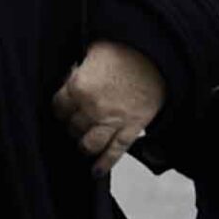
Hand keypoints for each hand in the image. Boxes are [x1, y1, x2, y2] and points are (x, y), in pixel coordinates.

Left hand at [53, 40, 166, 177]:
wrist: (160, 55)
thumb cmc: (127, 48)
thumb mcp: (94, 49)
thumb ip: (79, 68)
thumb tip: (70, 76)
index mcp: (79, 87)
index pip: (58, 107)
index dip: (61, 107)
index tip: (65, 107)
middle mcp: (92, 108)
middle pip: (72, 127)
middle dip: (73, 125)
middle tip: (78, 121)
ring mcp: (112, 121)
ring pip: (89, 145)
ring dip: (84, 145)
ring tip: (85, 143)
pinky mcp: (132, 128)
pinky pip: (115, 152)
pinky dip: (105, 164)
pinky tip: (96, 170)